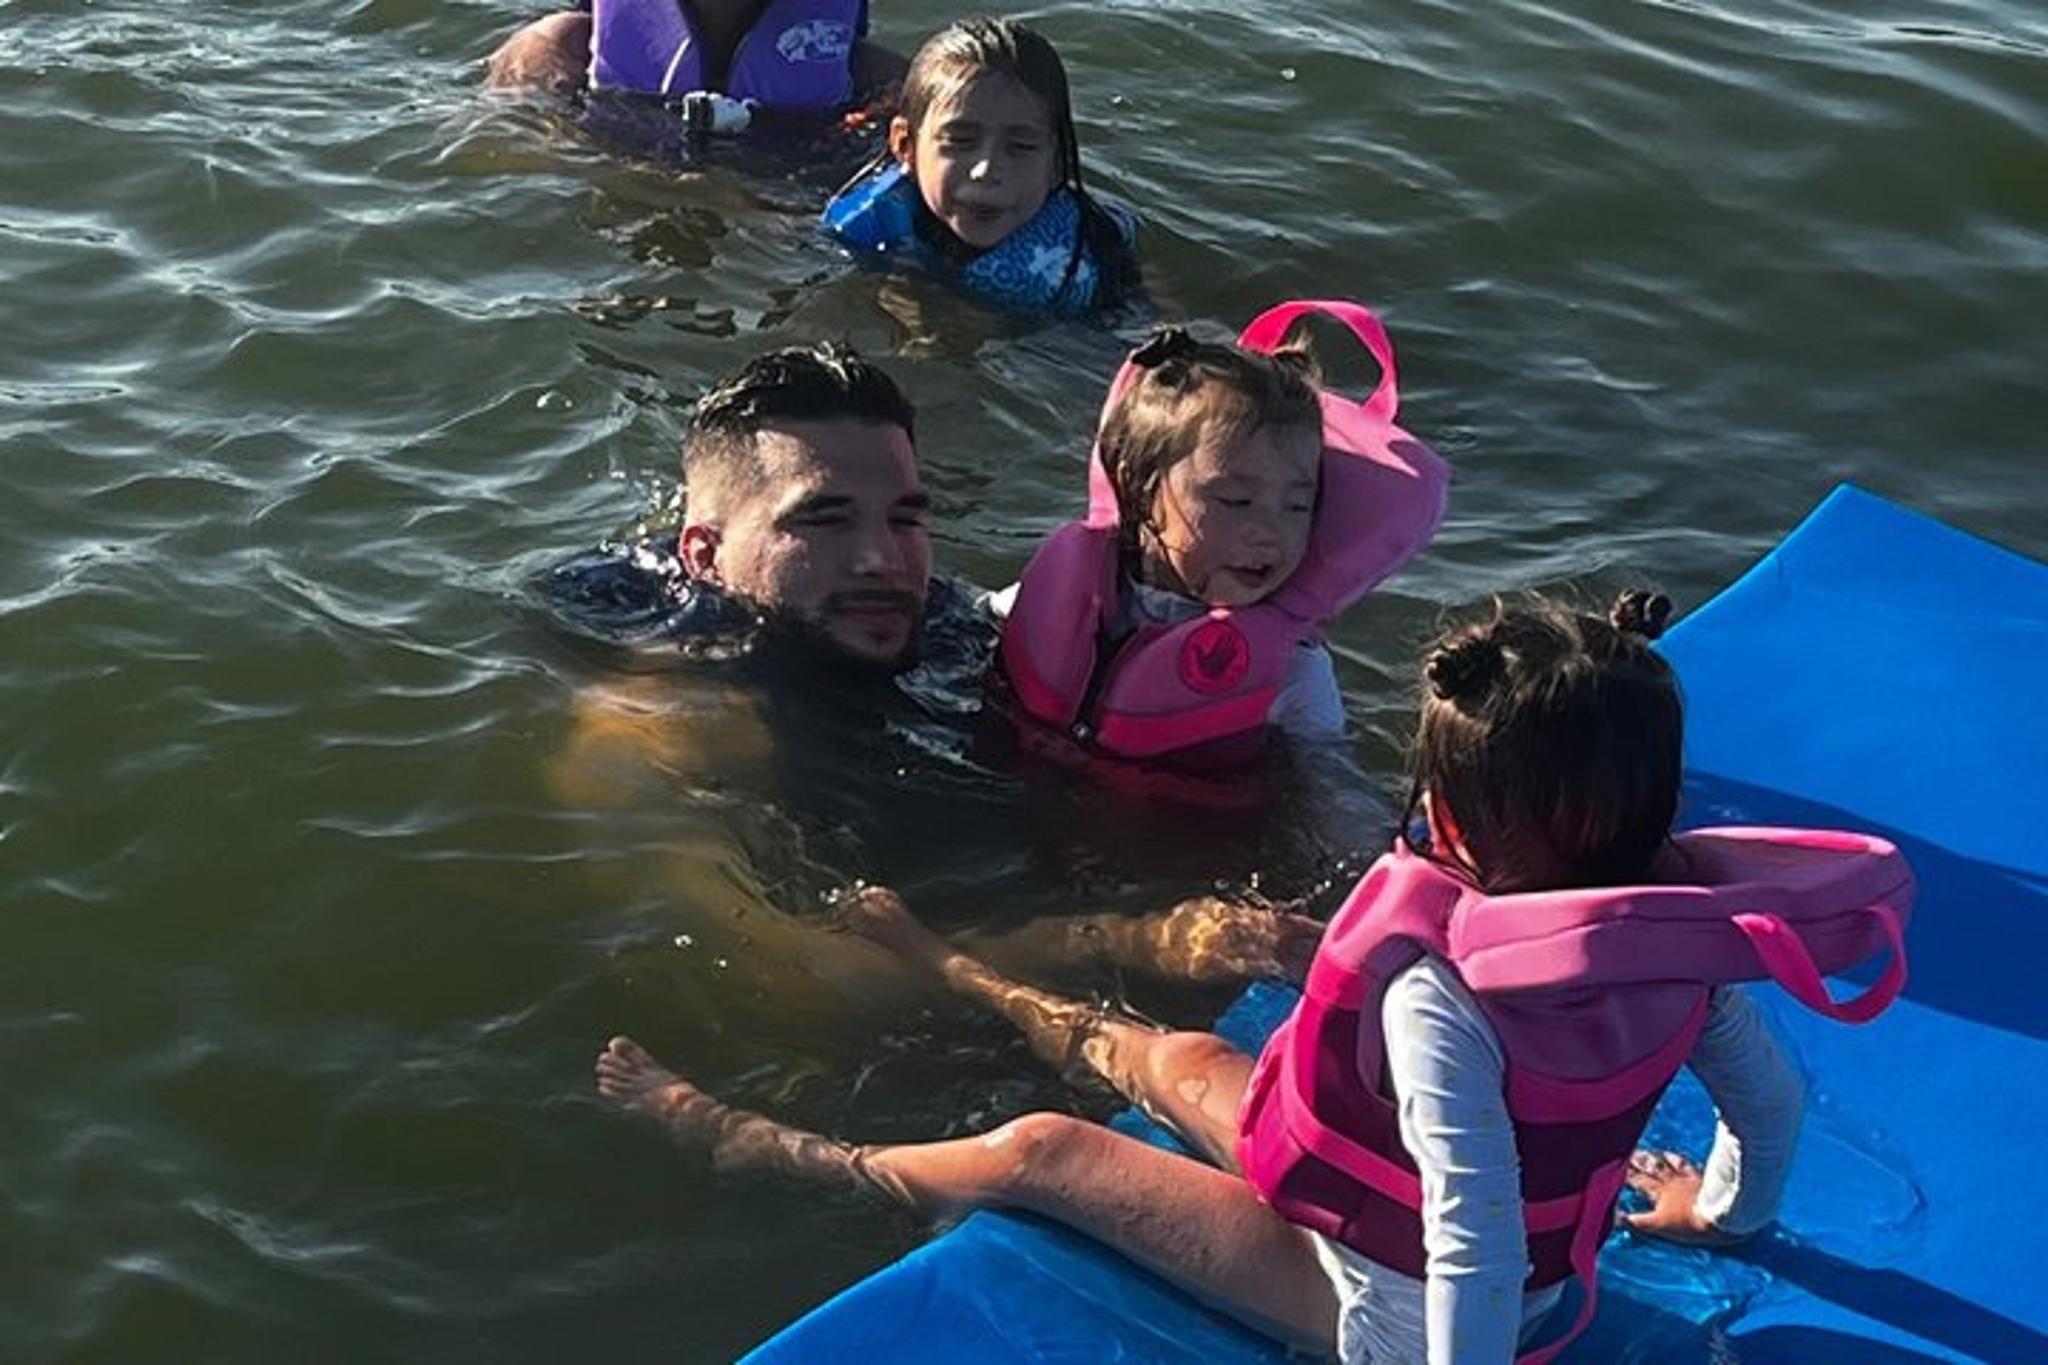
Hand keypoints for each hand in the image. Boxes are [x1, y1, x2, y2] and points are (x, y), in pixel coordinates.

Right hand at [1619, 1150, 1741, 1246]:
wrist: (1719, 1218)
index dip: (1627, 1174)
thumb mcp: (1658, 1226)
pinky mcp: (1702, 1180)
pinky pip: (1690, 1167)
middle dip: (1640, 1161)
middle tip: (1631, 1151)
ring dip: (1661, 1158)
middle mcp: (1671, 1182)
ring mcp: (1687, 1179)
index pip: (1638, 1180)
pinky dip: (1683, 1162)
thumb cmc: (1688, 1224)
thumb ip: (1637, 1222)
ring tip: (1655, 1152)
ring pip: (1670, 1164)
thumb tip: (1615, 1217)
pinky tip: (1683, 1159)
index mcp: (1658, 1192)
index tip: (1616, 1167)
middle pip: (1652, 1168)